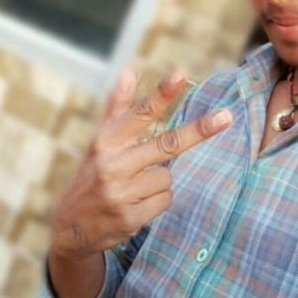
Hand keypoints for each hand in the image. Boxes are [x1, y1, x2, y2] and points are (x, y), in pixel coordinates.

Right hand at [48, 67, 232, 262]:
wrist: (71, 226)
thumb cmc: (93, 172)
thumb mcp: (100, 139)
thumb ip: (118, 106)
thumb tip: (130, 70)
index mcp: (106, 140)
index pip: (140, 113)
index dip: (162, 93)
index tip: (182, 74)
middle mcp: (112, 164)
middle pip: (167, 143)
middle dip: (199, 130)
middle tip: (227, 116)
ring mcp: (121, 192)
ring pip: (167, 176)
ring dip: (158, 180)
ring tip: (134, 186)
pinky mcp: (131, 218)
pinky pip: (165, 200)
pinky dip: (157, 200)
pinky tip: (136, 203)